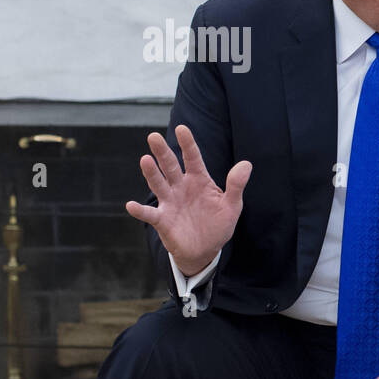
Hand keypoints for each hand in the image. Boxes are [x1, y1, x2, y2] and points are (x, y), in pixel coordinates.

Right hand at [125, 124, 251, 275]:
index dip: (188, 144)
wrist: (206, 249)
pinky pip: (149, 214)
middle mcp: (181, 187)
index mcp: (199, 180)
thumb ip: (236, 185)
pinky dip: (140, 210)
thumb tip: (247, 164)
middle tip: (153, 136)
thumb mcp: (232, 205)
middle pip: (170, 166)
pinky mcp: (162, 219)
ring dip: (151, 173)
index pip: (193, 158)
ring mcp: (170, 202)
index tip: (182, 128)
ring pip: (158, 184)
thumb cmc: (218, 224)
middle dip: (163, 152)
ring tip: (145, 159)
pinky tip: (131, 205)